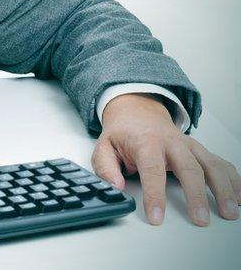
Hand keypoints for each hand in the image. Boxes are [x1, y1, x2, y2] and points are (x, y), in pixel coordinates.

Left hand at [91, 93, 239, 225]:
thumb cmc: (123, 134)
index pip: (152, 169)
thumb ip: (106, 167)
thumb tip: (115, 187)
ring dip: (223, 188)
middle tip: (200, 219)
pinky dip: (234, 179)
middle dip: (197, 195)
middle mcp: (172, 142)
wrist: (138, 112)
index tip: (156, 216)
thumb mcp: (104, 146)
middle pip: (189, 168)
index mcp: (146, 142)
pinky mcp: (201, 150)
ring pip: (211, 165)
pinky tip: (239, 197)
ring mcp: (190, 145)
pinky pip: (221, 163)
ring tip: (230, 211)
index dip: (155, 194)